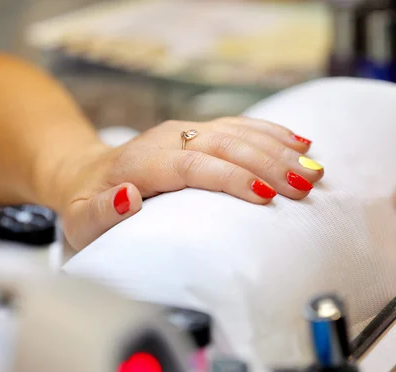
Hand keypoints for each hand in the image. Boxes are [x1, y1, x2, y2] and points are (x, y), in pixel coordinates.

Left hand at [53, 118, 323, 249]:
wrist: (91, 174)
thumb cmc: (89, 206)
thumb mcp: (81, 220)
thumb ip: (101, 213)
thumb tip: (129, 197)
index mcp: (143, 160)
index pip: (193, 163)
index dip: (230, 177)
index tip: (266, 195)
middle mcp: (171, 138)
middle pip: (226, 144)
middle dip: (269, 164)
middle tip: (304, 187)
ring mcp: (190, 131)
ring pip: (240, 132)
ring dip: (280, 150)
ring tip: (313, 171)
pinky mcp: (203, 131)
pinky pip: (243, 126)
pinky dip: (273, 133)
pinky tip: (301, 143)